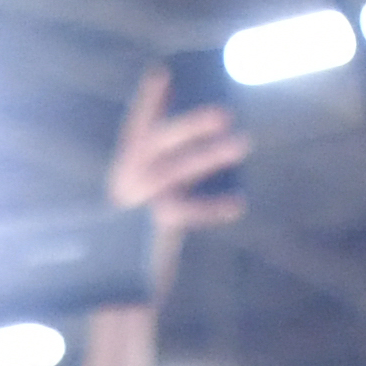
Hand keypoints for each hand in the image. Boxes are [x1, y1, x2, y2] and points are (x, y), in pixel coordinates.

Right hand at [106, 64, 252, 309]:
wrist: (122, 293)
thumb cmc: (144, 245)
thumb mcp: (153, 203)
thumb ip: (173, 175)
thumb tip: (215, 142)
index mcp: (123, 172)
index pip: (136, 127)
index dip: (150, 100)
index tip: (166, 71)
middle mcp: (125, 184)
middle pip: (158, 143)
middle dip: (191, 123)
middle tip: (226, 111)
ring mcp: (136, 206)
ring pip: (175, 171)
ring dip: (210, 154)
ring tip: (243, 142)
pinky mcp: (151, 232)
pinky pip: (188, 213)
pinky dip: (214, 207)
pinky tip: (237, 202)